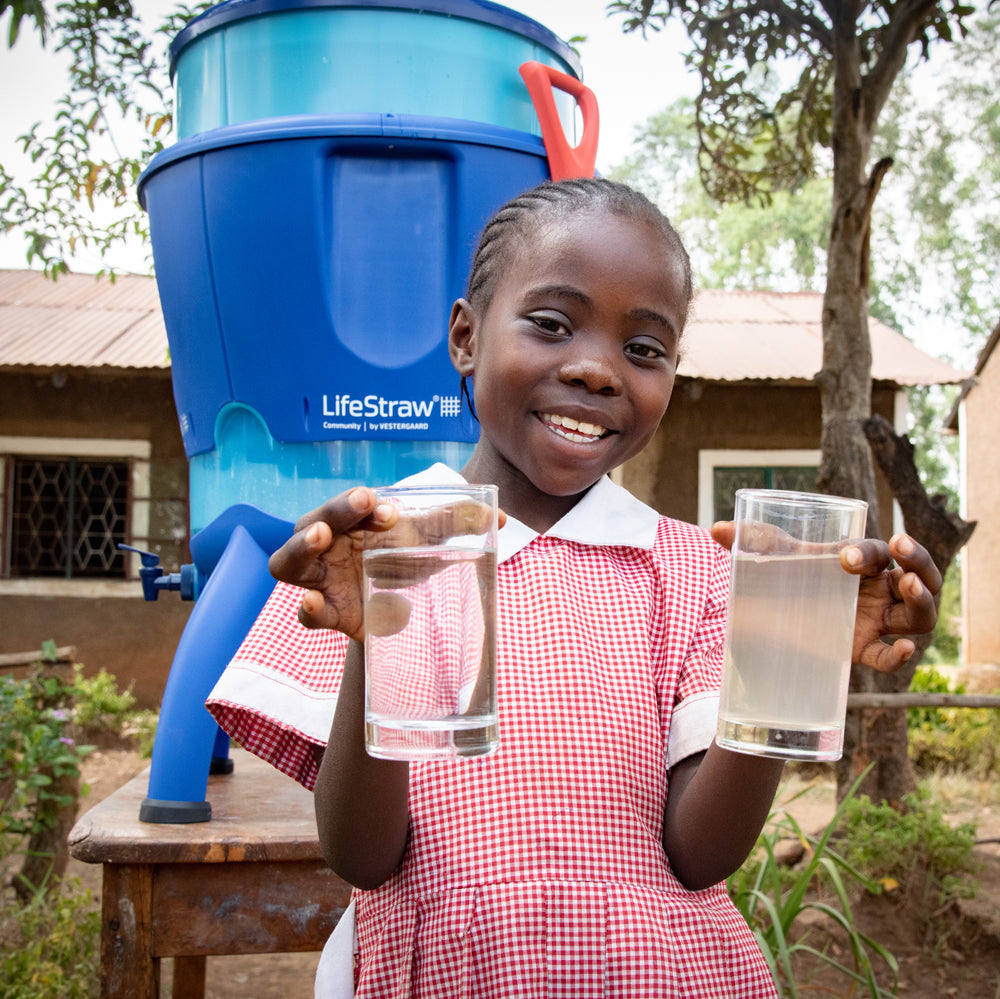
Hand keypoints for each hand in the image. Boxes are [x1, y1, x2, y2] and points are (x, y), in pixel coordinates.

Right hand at [269, 487, 503, 641]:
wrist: (394, 615)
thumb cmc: (399, 562)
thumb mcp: (425, 543)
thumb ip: (455, 526)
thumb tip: (499, 516)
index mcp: (348, 520)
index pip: (347, 505)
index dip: (360, 502)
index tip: (389, 508)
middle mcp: (324, 544)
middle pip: (315, 520)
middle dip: (337, 510)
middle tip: (364, 503)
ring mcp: (318, 579)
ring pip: (288, 561)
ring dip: (301, 547)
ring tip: (319, 537)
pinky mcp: (324, 613)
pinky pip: (304, 612)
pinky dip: (307, 609)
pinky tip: (314, 605)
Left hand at [711, 524, 940, 672]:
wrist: (768, 618)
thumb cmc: (780, 576)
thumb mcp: (769, 557)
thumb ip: (749, 541)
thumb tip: (716, 530)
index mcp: (861, 560)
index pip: (878, 551)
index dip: (869, 550)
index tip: (845, 555)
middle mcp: (876, 588)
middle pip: (918, 574)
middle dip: (919, 561)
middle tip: (902, 550)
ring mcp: (874, 619)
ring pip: (918, 614)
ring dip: (923, 599)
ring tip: (908, 587)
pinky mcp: (862, 648)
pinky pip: (890, 656)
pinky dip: (902, 656)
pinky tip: (902, 649)